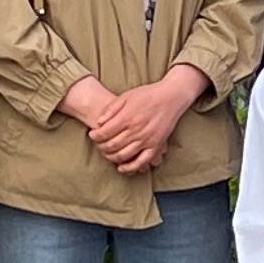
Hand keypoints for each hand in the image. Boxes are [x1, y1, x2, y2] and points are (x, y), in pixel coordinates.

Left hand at [85, 66, 205, 171]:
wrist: (171, 96)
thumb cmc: (148, 94)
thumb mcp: (126, 96)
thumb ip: (111, 109)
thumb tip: (99, 122)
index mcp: (127, 117)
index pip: (104, 133)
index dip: (95, 136)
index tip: (92, 134)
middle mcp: (136, 130)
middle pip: (112, 145)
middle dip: (101, 147)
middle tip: (98, 144)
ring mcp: (146, 139)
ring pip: (123, 155)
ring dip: (111, 157)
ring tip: (107, 153)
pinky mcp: (156, 145)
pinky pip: (141, 161)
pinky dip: (130, 167)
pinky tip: (121, 168)